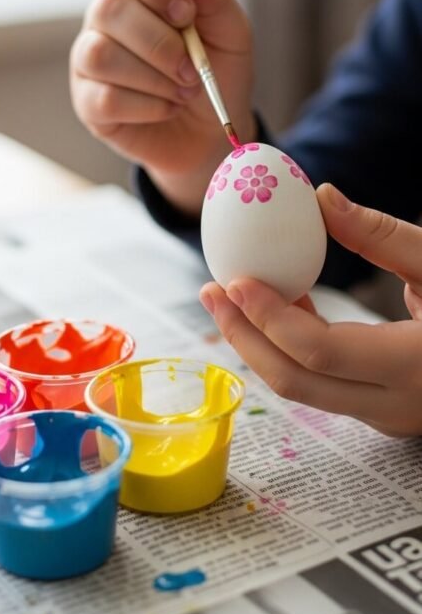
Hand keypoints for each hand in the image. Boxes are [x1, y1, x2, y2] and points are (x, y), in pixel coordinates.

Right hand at [70, 0, 254, 215]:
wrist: (214, 132)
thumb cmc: (218, 75)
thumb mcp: (232, 33)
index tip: (187, 14)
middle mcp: (106, 21)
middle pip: (110, 8)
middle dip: (160, 43)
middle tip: (193, 69)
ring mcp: (89, 62)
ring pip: (101, 55)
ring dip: (154, 78)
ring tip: (184, 92)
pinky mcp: (88, 103)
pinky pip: (106, 99)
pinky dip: (147, 107)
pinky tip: (166, 109)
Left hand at [200, 183, 421, 436]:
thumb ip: (384, 236)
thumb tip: (321, 197)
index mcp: (415, 366)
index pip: (319, 353)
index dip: (269, 317)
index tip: (233, 280)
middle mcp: (396, 405)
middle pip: (295, 383)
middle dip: (244, 337)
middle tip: (211, 292)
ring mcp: (388, 417)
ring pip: (304, 391)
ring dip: (262, 344)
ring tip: (232, 295)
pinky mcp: (382, 412)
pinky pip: (322, 386)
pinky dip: (292, 349)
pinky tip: (281, 306)